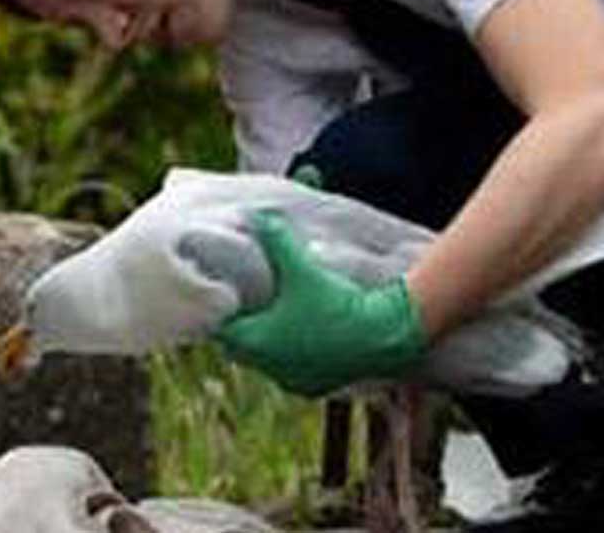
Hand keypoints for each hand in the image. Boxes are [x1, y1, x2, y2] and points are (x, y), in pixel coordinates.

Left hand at [214, 211, 427, 396]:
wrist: (382, 336)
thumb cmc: (336, 302)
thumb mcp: (302, 267)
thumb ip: (276, 240)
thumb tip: (258, 215)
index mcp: (255, 341)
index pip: (221, 329)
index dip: (225, 310)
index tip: (233, 294)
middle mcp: (268, 366)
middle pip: (240, 347)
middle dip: (244, 326)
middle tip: (255, 303)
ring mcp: (290, 381)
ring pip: (267, 362)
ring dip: (269, 344)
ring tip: (283, 319)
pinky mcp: (313, 389)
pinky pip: (292, 374)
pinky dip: (294, 358)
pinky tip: (308, 338)